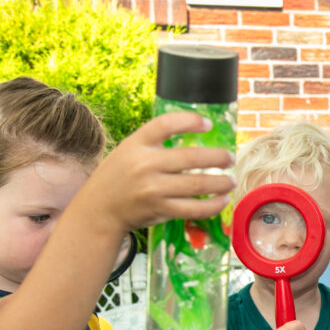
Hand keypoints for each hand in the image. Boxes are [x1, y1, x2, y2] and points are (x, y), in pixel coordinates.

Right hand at [76, 112, 234, 235]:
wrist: (99, 209)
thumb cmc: (119, 176)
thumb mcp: (129, 150)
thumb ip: (155, 143)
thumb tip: (194, 133)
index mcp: (137, 143)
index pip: (166, 124)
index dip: (190, 120)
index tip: (208, 124)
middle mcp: (145, 164)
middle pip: (191, 157)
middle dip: (218, 157)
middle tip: (230, 158)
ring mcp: (152, 188)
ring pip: (197, 184)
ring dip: (221, 182)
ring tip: (231, 180)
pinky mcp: (159, 209)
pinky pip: (193, 208)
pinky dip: (213, 205)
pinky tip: (222, 200)